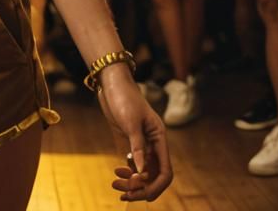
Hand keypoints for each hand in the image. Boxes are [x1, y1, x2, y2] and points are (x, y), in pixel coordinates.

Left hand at [97, 69, 172, 201]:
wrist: (112, 83)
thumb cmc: (124, 97)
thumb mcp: (130, 121)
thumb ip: (137, 146)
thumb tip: (141, 172)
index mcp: (159, 138)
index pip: (165, 170)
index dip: (156, 186)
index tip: (142, 194)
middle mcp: (154, 143)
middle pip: (153, 175)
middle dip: (141, 187)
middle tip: (123, 194)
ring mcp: (142, 143)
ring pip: (143, 171)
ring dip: (132, 182)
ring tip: (116, 185)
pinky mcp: (131, 141)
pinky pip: (134, 164)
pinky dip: (128, 172)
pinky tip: (117, 174)